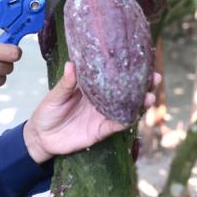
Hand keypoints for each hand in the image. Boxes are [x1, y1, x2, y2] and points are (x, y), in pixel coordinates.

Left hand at [22, 62, 159, 163]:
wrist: (41, 137)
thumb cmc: (47, 111)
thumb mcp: (55, 95)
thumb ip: (66, 83)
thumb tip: (71, 64)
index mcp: (92, 86)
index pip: (113, 75)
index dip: (128, 68)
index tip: (142, 59)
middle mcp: (102, 99)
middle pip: (127, 91)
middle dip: (143, 84)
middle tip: (155, 77)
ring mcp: (103, 114)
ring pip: (127, 107)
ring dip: (140, 103)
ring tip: (150, 96)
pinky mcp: (102, 130)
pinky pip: (118, 124)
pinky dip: (128, 120)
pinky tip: (136, 114)